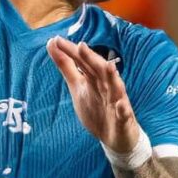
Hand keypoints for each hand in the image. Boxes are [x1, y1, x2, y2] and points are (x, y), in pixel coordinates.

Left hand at [48, 36, 141, 155]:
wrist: (115, 138)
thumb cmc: (97, 108)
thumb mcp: (78, 86)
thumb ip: (66, 66)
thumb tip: (53, 44)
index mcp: (94, 79)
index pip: (83, 62)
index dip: (71, 52)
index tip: (56, 40)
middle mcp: (107, 87)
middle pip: (100, 71)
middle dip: (92, 59)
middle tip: (81, 46)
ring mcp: (117, 102)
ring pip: (116, 88)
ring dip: (113, 78)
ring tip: (109, 67)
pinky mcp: (123, 119)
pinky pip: (124, 114)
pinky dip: (123, 109)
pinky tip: (121, 105)